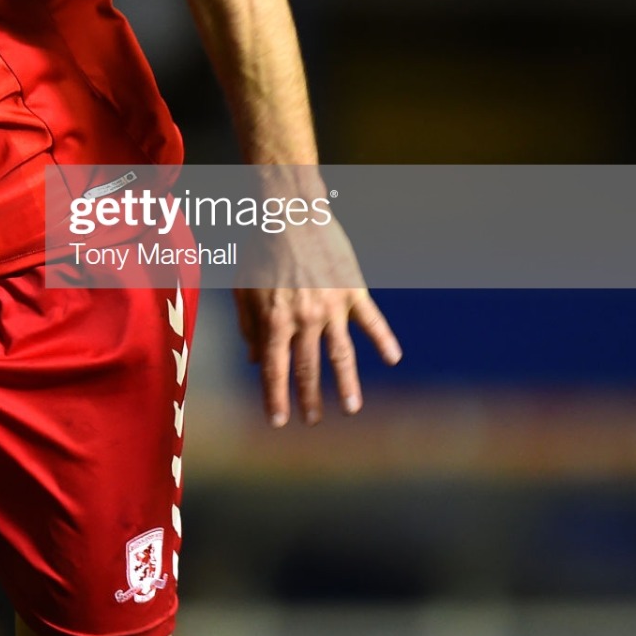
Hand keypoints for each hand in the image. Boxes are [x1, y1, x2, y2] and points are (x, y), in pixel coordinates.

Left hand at [233, 212, 400, 426]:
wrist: (289, 213)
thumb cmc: (260, 249)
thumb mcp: (243, 288)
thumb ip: (248, 325)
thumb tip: (254, 359)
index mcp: (273, 319)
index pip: (274, 369)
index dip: (275, 397)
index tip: (278, 422)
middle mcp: (304, 319)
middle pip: (307, 368)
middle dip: (308, 398)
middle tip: (312, 420)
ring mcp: (332, 306)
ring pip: (341, 353)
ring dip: (346, 383)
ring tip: (351, 408)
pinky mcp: (353, 290)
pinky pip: (371, 320)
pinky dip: (383, 340)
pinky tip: (392, 358)